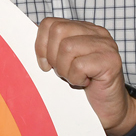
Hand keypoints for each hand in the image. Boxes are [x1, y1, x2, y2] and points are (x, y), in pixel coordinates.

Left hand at [34, 17, 135, 134]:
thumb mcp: (62, 64)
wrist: (110, 111)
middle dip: (53, 57)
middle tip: (63, 73)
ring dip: (65, 69)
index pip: (50, 24)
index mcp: (83, 30)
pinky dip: (76, 78)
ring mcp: (106, 45)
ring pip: (67, 47)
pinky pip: (80, 65)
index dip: (41, 45)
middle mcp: (96, 33)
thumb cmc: (83, 88)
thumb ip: (50, 50)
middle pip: (58, 31)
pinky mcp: (111, 61)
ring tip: (75, 78)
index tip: (45, 64)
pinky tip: (85, 83)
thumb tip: (24, 43)